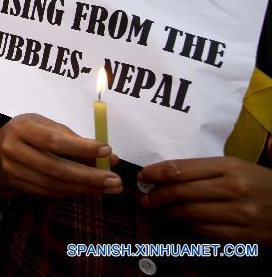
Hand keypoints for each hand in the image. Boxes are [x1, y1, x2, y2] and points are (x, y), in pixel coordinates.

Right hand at [0, 113, 120, 196]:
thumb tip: (109, 156)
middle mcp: (13, 150)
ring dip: (85, 188)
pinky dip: (73, 192)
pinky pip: (50, 192)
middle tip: (115, 180)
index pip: (53, 141)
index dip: (80, 147)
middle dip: (88, 176)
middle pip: (55, 168)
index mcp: (22, 129)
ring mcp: (14, 171)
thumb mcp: (47, 125)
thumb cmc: (30, 131)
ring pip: (54, 185)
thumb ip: (75, 139)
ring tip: (110, 187)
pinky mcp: (19, 186)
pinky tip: (90, 189)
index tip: (107, 151)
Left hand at [138, 156, 271, 243]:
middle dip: (157, 195)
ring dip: (168, 211)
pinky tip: (180, 220)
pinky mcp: (243, 235)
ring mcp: (240, 213)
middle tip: (145, 198)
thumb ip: (204, 170)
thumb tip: (166, 174)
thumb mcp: (236, 167)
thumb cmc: (259, 183)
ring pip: (189, 213)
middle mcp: (233, 188)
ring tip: (159, 208)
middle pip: (181, 192)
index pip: (181, 169)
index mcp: (229, 166)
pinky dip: (187, 225)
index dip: (156, 173)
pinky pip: (205, 230)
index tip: (143, 176)